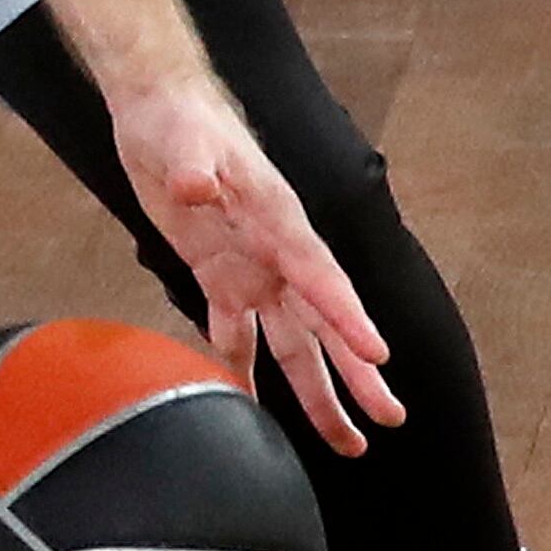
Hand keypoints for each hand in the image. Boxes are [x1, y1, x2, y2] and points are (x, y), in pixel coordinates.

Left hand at [113, 80, 401, 452]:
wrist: (160, 110)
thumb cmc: (179, 120)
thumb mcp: (183, 140)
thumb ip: (193, 166)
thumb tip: (196, 185)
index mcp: (279, 221)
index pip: (320, 276)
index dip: (347, 316)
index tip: (378, 356)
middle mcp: (276, 253)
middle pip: (323, 323)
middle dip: (355, 373)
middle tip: (390, 419)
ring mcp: (251, 268)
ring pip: (291, 341)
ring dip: (315, 389)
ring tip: (347, 440)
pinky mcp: (217, 275)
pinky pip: (236, 331)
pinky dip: (244, 367)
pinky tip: (253, 407)